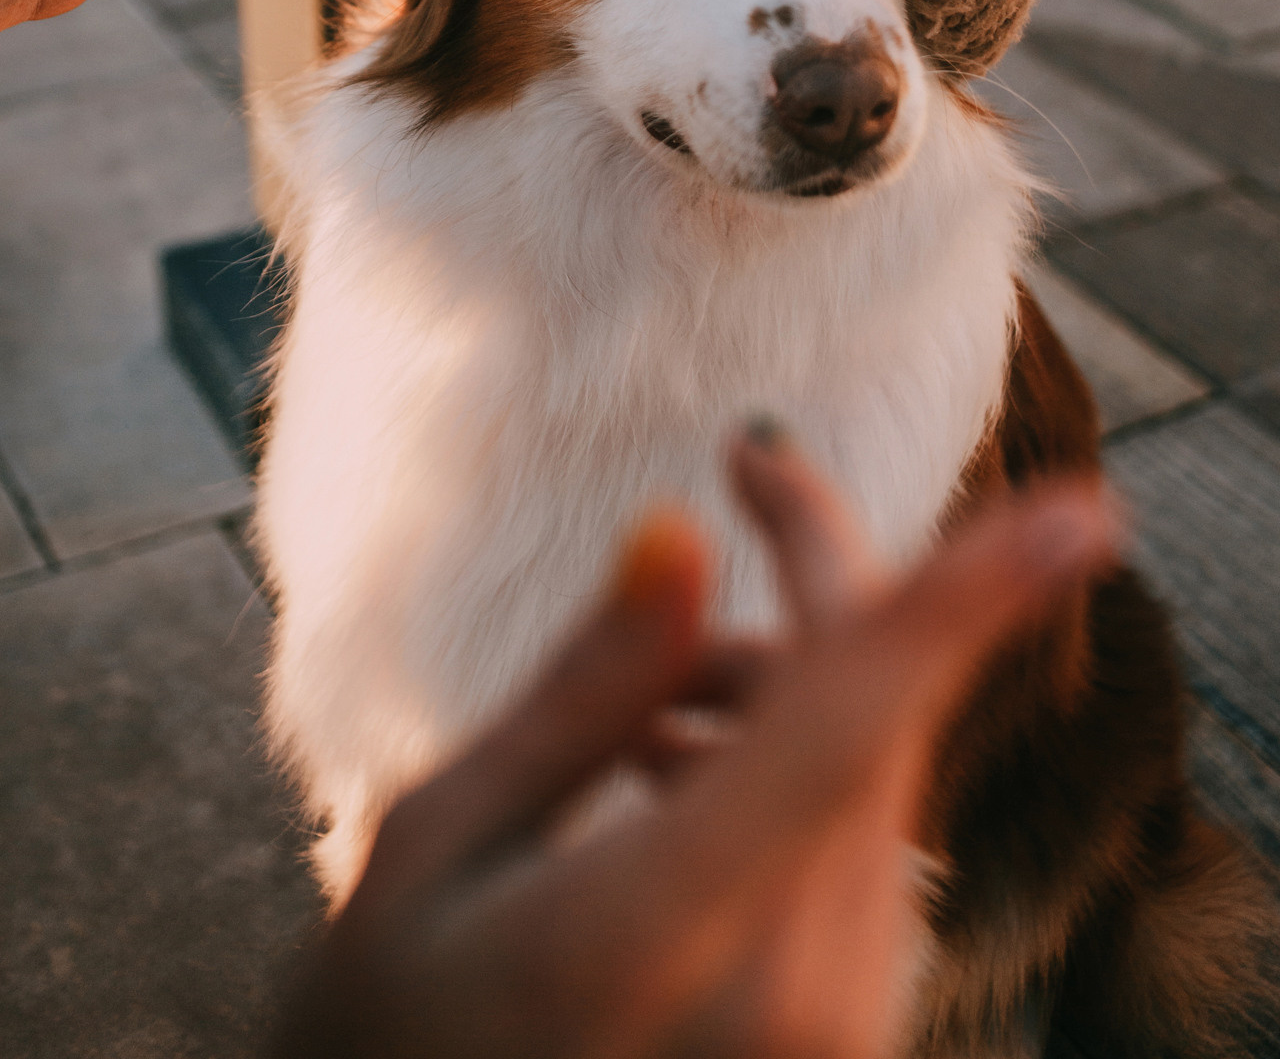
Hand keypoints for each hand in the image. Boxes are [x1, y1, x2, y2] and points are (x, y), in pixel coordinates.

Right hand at [272, 432, 1116, 1058]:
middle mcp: (786, 1000)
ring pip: (877, 778)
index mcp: (656, 933)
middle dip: (821, 580)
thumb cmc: (387, 1038)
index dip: (961, 611)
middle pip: (875, 719)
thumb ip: (578, 696)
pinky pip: (862, 856)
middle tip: (745, 475)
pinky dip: (797, 773)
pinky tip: (672, 781)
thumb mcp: (438, 849)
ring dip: (790, 685)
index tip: (1073, 517)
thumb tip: (681, 534)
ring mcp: (833, 1036)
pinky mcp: (847, 1044)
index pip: (840, 732)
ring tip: (639, 708)